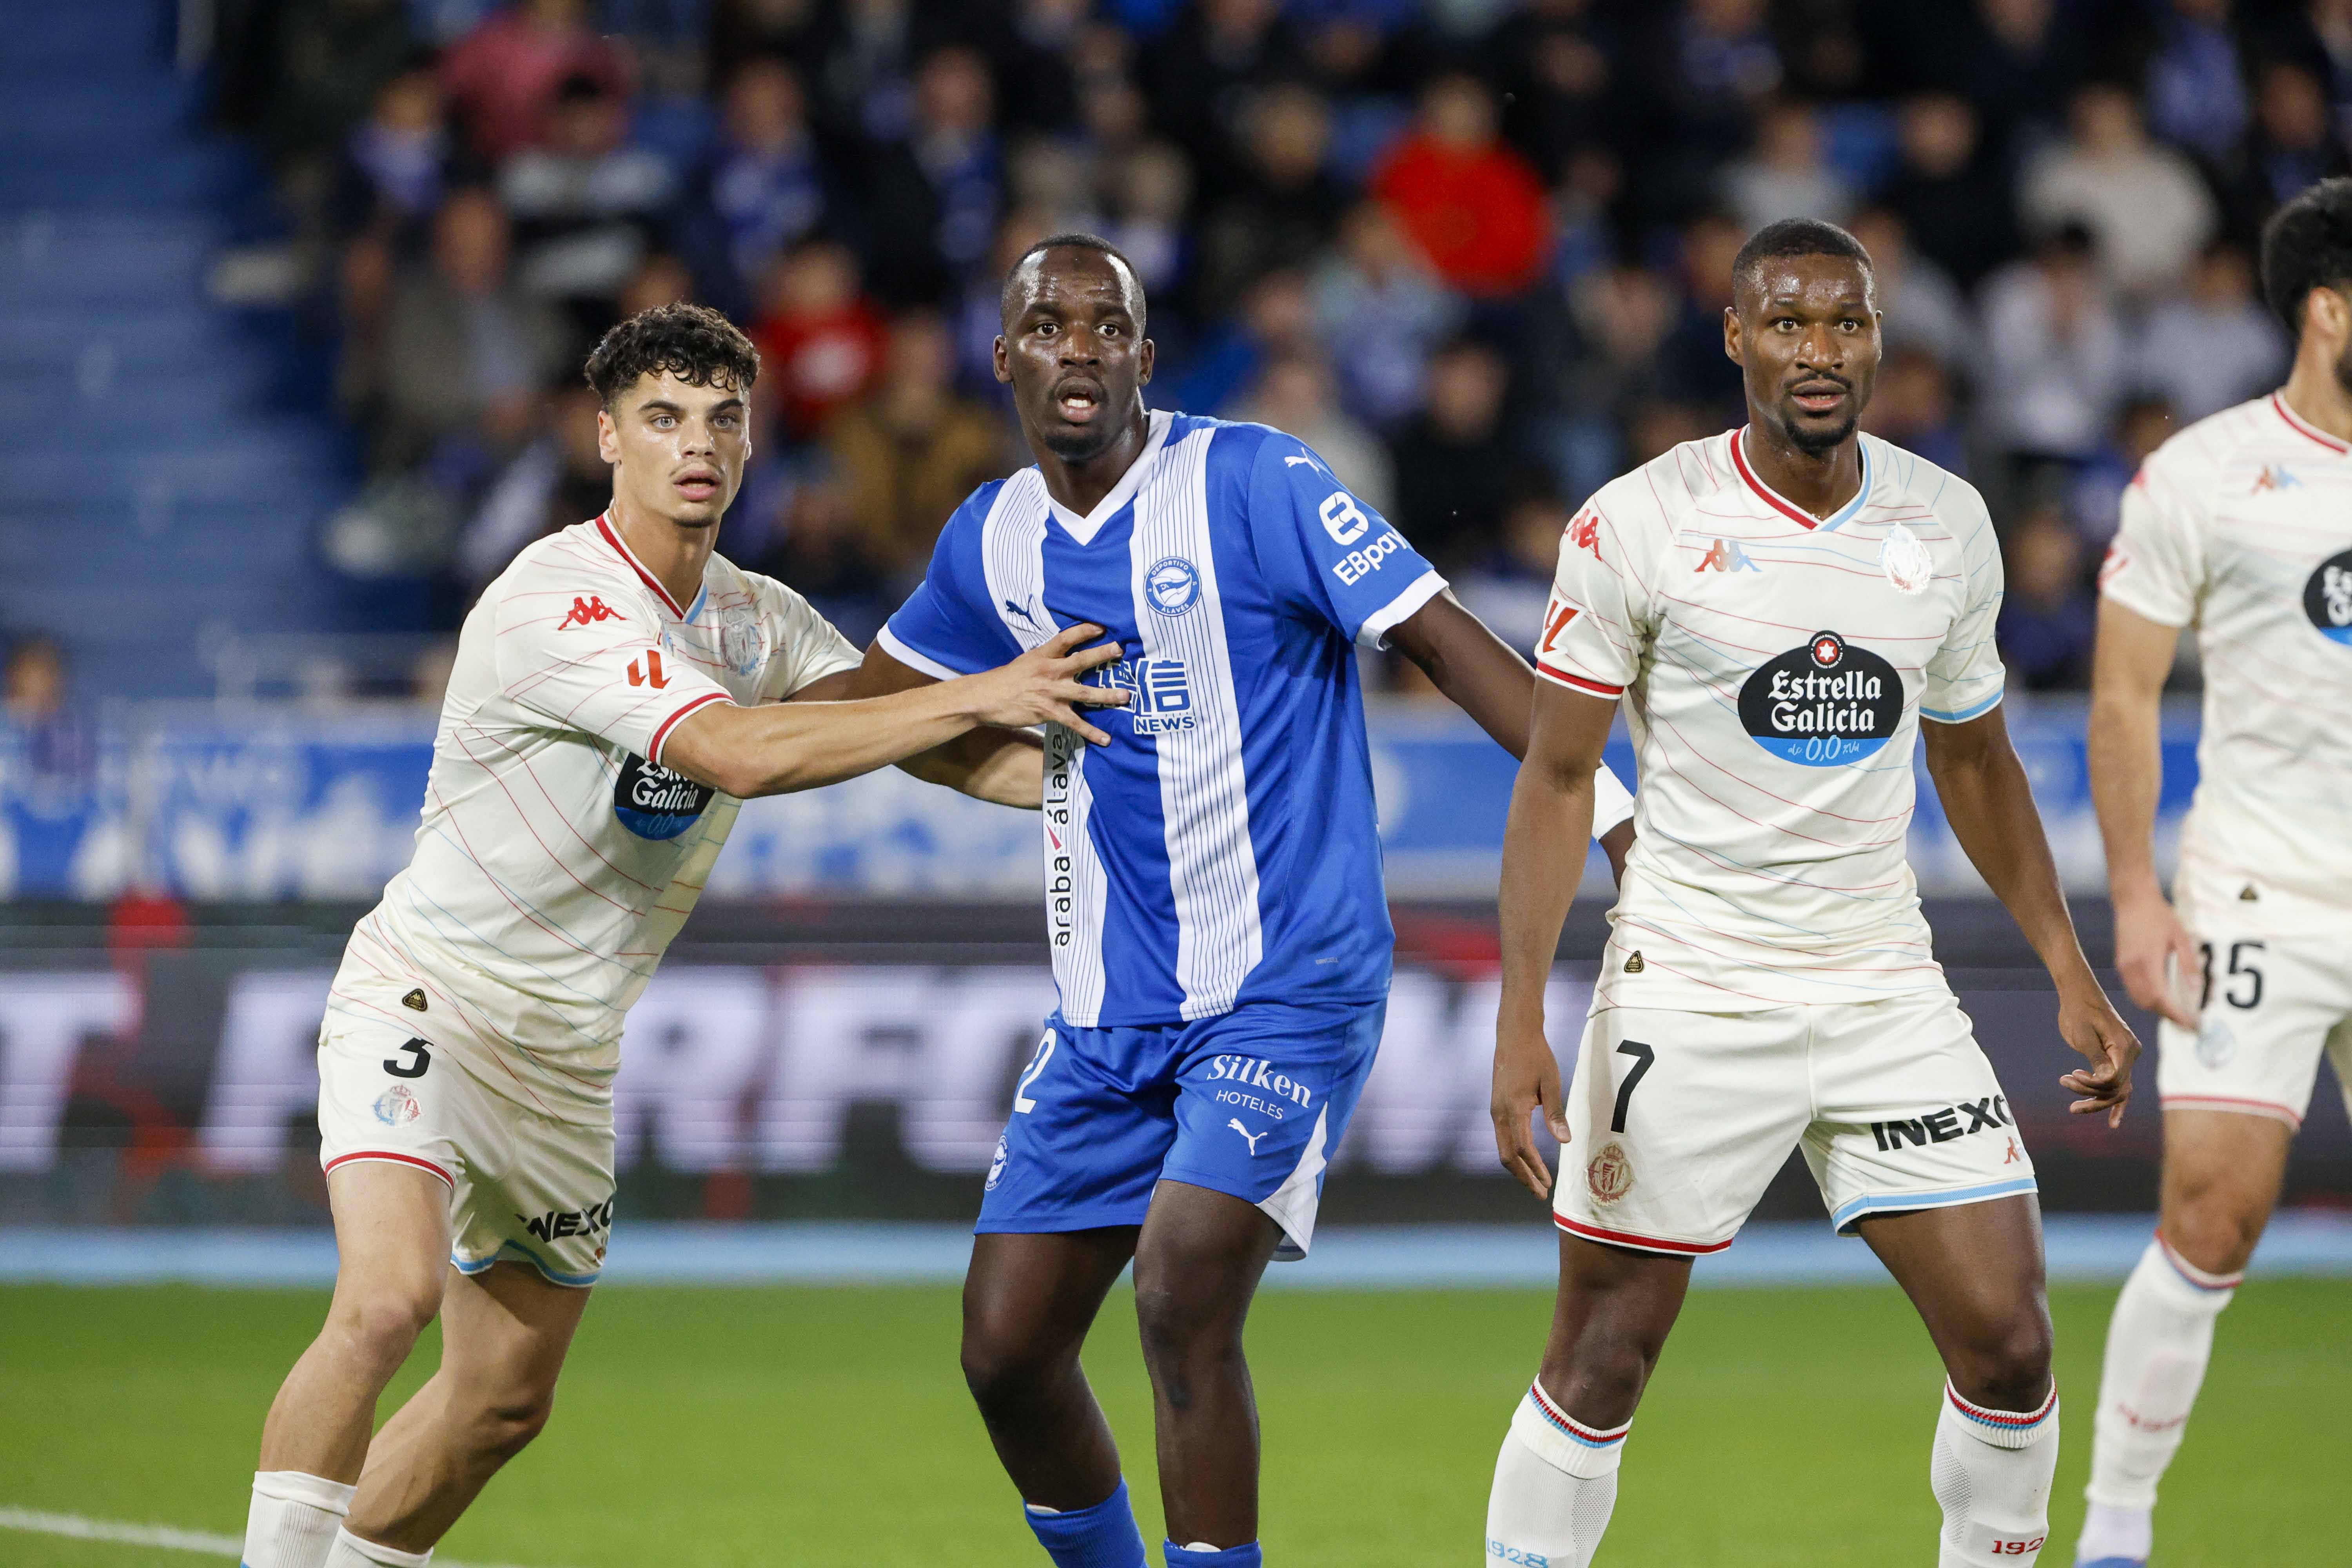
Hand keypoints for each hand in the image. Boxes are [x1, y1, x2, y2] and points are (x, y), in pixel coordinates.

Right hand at [962, 624, 1129, 743]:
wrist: (985, 699)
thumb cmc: (1005, 680)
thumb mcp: (1025, 661)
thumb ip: (1046, 659)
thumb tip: (1063, 656)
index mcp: (1042, 655)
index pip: (1066, 637)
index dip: (1084, 630)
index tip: (1101, 627)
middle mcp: (1049, 671)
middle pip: (1080, 660)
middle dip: (1101, 655)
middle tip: (1120, 650)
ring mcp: (1050, 692)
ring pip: (1084, 692)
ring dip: (1107, 695)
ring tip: (1125, 696)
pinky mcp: (1049, 712)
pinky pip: (1075, 723)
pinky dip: (1091, 732)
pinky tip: (1105, 739)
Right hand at [1492, 1024, 1570, 1199]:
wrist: (1514, 1033)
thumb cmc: (1536, 1055)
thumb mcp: (1551, 1083)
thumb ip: (1555, 1113)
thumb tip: (1565, 1142)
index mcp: (1513, 1109)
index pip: (1523, 1149)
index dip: (1536, 1169)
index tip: (1548, 1185)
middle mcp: (1499, 1113)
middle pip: (1507, 1156)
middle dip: (1523, 1177)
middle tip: (1541, 1193)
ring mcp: (1495, 1110)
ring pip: (1503, 1148)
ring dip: (1519, 1167)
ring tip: (1535, 1180)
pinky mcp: (1497, 1106)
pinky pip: (1503, 1137)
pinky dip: (1515, 1153)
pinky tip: (1528, 1157)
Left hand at [2054, 975, 2140, 1127]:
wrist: (2078, 993)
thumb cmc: (2077, 1011)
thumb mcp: (2082, 1035)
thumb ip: (2096, 1058)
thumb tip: (2105, 1081)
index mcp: (2124, 1046)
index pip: (2113, 1080)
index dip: (2091, 1085)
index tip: (2069, 1077)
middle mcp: (2131, 1052)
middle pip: (2117, 1088)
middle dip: (2092, 1097)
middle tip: (2067, 1095)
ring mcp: (2127, 1056)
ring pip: (2118, 1089)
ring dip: (2096, 1099)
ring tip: (2073, 1106)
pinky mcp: (2119, 1057)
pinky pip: (2120, 1083)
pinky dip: (2114, 1100)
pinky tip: (2113, 1120)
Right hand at [2114, 890, 2199, 1028]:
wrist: (2133, 899)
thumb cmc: (2159, 915)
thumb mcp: (2181, 936)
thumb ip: (2188, 963)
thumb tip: (2195, 988)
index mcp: (2146, 962)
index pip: (2159, 998)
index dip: (2174, 1014)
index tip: (2190, 1023)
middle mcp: (2131, 968)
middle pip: (2147, 1003)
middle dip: (2166, 1015)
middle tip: (2186, 1022)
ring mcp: (2123, 967)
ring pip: (2138, 998)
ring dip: (2155, 1008)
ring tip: (2175, 1012)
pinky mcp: (2121, 964)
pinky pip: (2133, 989)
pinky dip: (2146, 998)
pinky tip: (2160, 997)